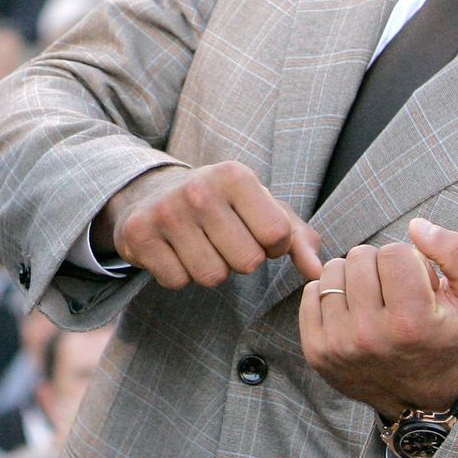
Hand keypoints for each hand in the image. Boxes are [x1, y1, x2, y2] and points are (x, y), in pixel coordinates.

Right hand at [94, 162, 321, 289]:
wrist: (149, 192)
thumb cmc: (220, 203)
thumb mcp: (260, 206)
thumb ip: (297, 236)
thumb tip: (318, 272)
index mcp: (235, 176)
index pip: (276, 236)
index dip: (271, 245)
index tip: (254, 232)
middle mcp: (199, 190)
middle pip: (246, 262)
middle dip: (240, 260)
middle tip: (223, 240)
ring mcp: (166, 212)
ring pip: (212, 277)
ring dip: (211, 270)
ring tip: (199, 246)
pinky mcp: (139, 235)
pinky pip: (177, 281)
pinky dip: (179, 274)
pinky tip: (174, 251)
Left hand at [298, 218, 457, 416]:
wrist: (419, 396)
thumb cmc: (446, 337)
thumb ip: (457, 253)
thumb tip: (416, 226)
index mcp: (411, 323)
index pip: (394, 252)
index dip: (409, 261)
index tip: (418, 285)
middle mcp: (371, 336)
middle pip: (360, 256)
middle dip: (380, 266)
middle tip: (395, 293)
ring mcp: (339, 345)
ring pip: (333, 270)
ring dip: (354, 277)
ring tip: (374, 301)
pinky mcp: (316, 350)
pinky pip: (311, 290)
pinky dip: (332, 293)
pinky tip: (353, 312)